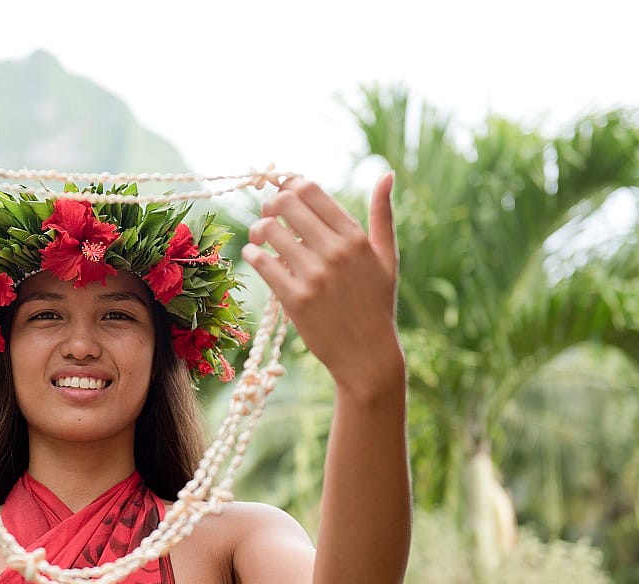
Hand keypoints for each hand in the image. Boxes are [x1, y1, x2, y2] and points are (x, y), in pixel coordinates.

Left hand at [241, 173, 402, 399]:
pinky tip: (254, 256)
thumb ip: (383, 214)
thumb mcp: (387, 257)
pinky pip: (261, 263)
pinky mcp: (295, 299)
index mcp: (356, 237)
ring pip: (268, 231)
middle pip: (286, 204)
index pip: (312, 191)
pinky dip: (251, 254)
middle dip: (270, 204)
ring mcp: (315, 276)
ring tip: (259, 236)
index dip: (290, 185)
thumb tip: (386, 173)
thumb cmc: (376, 303)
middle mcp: (335, 252)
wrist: (366, 354)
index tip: (283, 193)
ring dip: (258, 229)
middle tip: (268, 214)